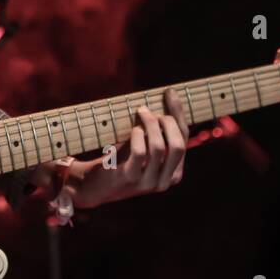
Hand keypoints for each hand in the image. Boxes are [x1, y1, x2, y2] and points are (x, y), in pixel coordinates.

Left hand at [59, 88, 189, 209]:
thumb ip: (158, 131)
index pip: (184, 140)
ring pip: (160, 147)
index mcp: (174, 173)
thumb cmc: (122, 160)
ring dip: (151, 125)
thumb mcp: (145, 147)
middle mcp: (165, 181)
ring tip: (140, 112)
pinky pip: (140, 153)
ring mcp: (148, 182)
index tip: (170, 93)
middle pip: (178, 145)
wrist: (95, 186)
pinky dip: (138, 136)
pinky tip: (133, 129)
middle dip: (168, 121)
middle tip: (149, 109)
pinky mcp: (130, 179)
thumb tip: (169, 95)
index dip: (179, 114)